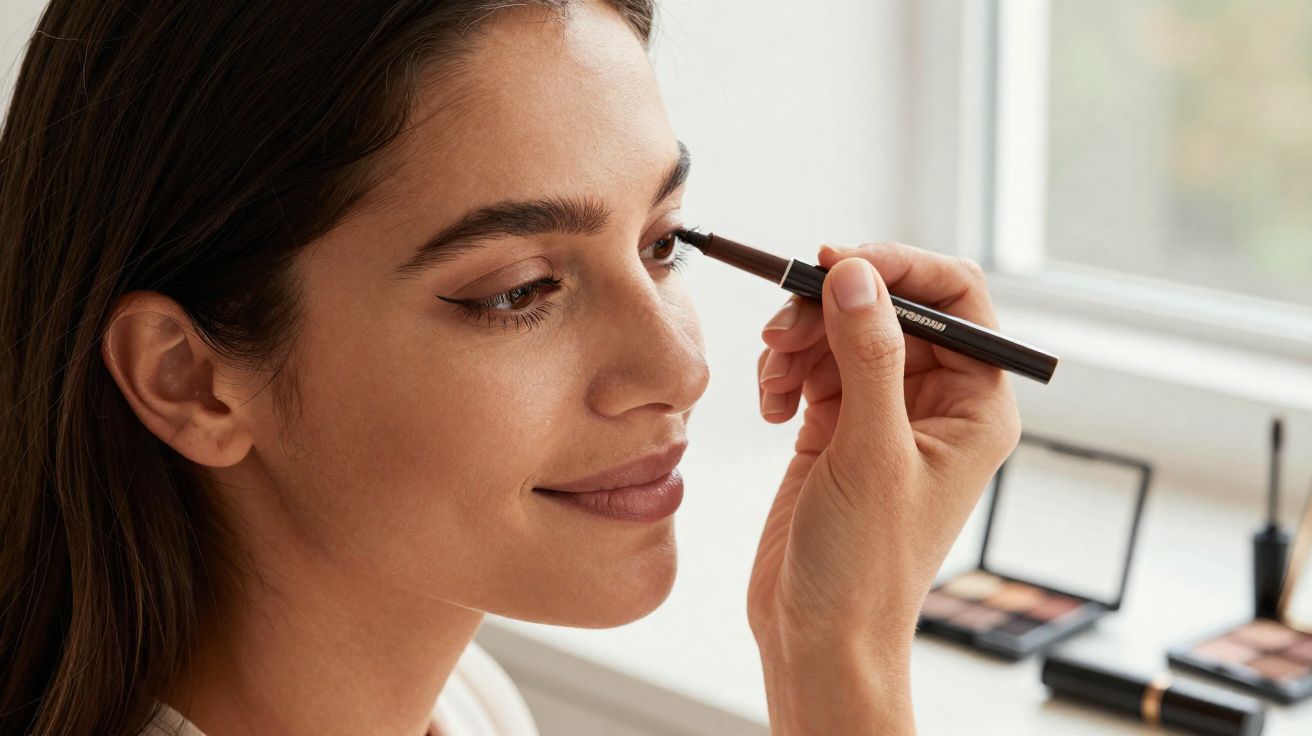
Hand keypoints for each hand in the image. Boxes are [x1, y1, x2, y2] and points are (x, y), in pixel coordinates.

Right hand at [746, 242, 1021, 732]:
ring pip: (841, 332)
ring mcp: (882, 412)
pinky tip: (772, 407)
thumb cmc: (866, 566)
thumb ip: (868, 356)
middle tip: (784, 326)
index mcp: (974, 405)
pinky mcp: (836, 427)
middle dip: (830, 308)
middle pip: (887, 308)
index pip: (956, 299)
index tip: (838, 261)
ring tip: (773, 376)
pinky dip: (784, 372)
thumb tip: (858, 275)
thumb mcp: (871, 452)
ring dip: (799, 341)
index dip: (899, 268)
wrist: (818, 633)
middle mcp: (934, 401)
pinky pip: (812, 366)